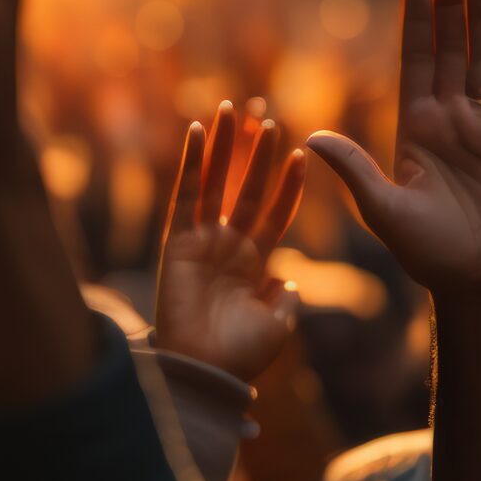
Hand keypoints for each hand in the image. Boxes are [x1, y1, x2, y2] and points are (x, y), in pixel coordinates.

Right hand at [153, 103, 305, 381]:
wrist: (207, 371)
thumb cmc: (241, 356)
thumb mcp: (277, 326)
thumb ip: (286, 299)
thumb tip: (288, 279)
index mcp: (255, 264)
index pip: (275, 214)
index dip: (287, 185)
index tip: (302, 154)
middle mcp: (229, 247)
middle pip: (246, 189)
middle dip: (257, 155)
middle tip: (267, 117)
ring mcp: (203, 241)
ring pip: (217, 183)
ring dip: (225, 147)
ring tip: (231, 109)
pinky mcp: (178, 241)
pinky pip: (186, 195)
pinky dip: (191, 163)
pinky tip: (197, 132)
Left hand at [309, 0, 480, 313]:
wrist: (477, 287)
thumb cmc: (426, 254)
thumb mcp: (383, 210)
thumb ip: (354, 170)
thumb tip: (310, 137)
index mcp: (417, 127)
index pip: (416, 60)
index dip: (416, 20)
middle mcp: (455, 121)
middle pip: (456, 52)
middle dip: (456, 8)